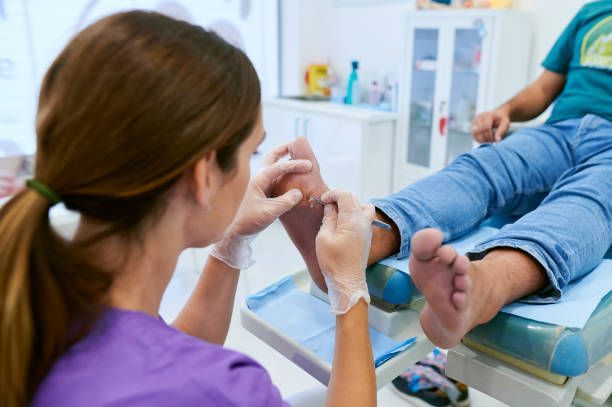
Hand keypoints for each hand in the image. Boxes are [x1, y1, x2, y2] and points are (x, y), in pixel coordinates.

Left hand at [211, 144, 311, 268]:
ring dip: (284, 157)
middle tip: (298, 144)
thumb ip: (285, 202)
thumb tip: (299, 192)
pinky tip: (293, 174)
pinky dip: (285, 169)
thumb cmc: (250, 221)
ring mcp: (261, 182)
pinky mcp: (263, 190)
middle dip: (285, 148)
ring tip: (297, 154)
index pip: (280, 166)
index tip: (310, 165)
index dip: (295, 164)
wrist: (237, 231)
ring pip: (273, 163)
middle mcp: (259, 177)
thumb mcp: (269, 212)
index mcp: (259, 179)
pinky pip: (276, 174)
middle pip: (272, 156)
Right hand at [315, 189, 374, 313]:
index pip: (345, 195)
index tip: (322, 200)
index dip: (332, 194)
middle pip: (354, 199)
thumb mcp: (324, 237)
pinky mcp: (366, 237)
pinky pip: (363, 218)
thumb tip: (330, 207)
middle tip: (326, 207)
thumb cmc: (334, 262)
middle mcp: (363, 221)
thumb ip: (328, 218)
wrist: (347, 282)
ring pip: (362, 206)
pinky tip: (341, 225)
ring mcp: (367, 229)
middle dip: (339, 199)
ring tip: (336, 215)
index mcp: (353, 219)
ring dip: (349, 206)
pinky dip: (353, 215)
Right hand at [471, 106, 510, 142]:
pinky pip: (473, 135)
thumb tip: (497, 140)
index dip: (489, 136)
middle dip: (485, 138)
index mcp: (488, 115)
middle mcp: (479, 117)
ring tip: (488, 140)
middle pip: (479, 131)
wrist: (497, 115)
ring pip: (474, 133)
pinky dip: (478, 139)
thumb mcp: (505, 124)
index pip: (486, 127)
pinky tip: (485, 140)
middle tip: (491, 142)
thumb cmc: (502, 120)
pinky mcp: (472, 125)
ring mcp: (474, 121)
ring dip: (481, 140)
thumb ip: (502, 131)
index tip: (494, 140)